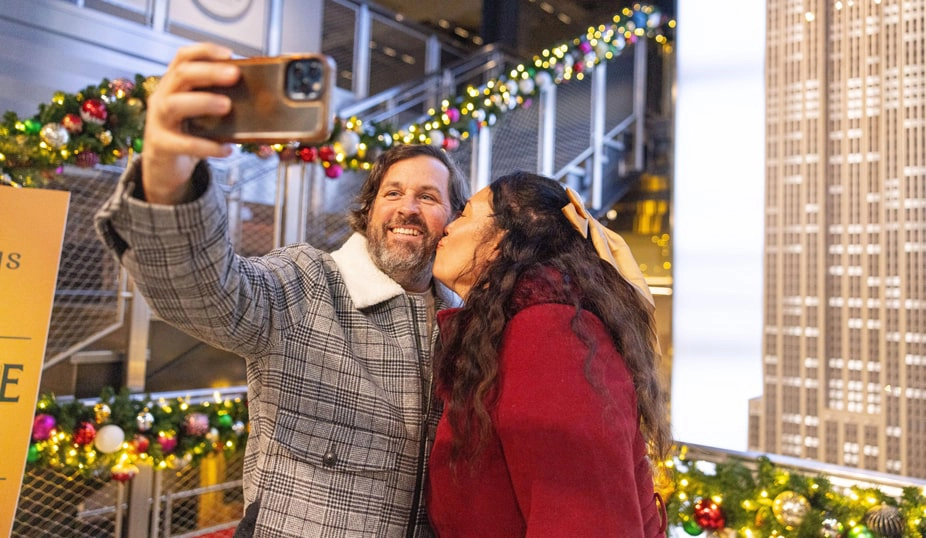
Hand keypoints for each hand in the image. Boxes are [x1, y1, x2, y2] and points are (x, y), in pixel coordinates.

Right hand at [141, 43, 239, 203]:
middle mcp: (163, 98)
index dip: (204, 51)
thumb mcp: (202, 114)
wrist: (165, 168)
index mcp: (173, 85)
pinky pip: (183, 144)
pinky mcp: (162, 146)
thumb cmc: (187, 135)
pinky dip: (206, 146)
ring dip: (203, 102)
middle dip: (209, 72)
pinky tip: (226, 148)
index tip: (228, 54)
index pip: (183, 58)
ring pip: (174, 104)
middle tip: (234, 75)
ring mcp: (159, 121)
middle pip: (181, 75)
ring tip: (227, 106)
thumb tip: (258, 98)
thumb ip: (219, 101)